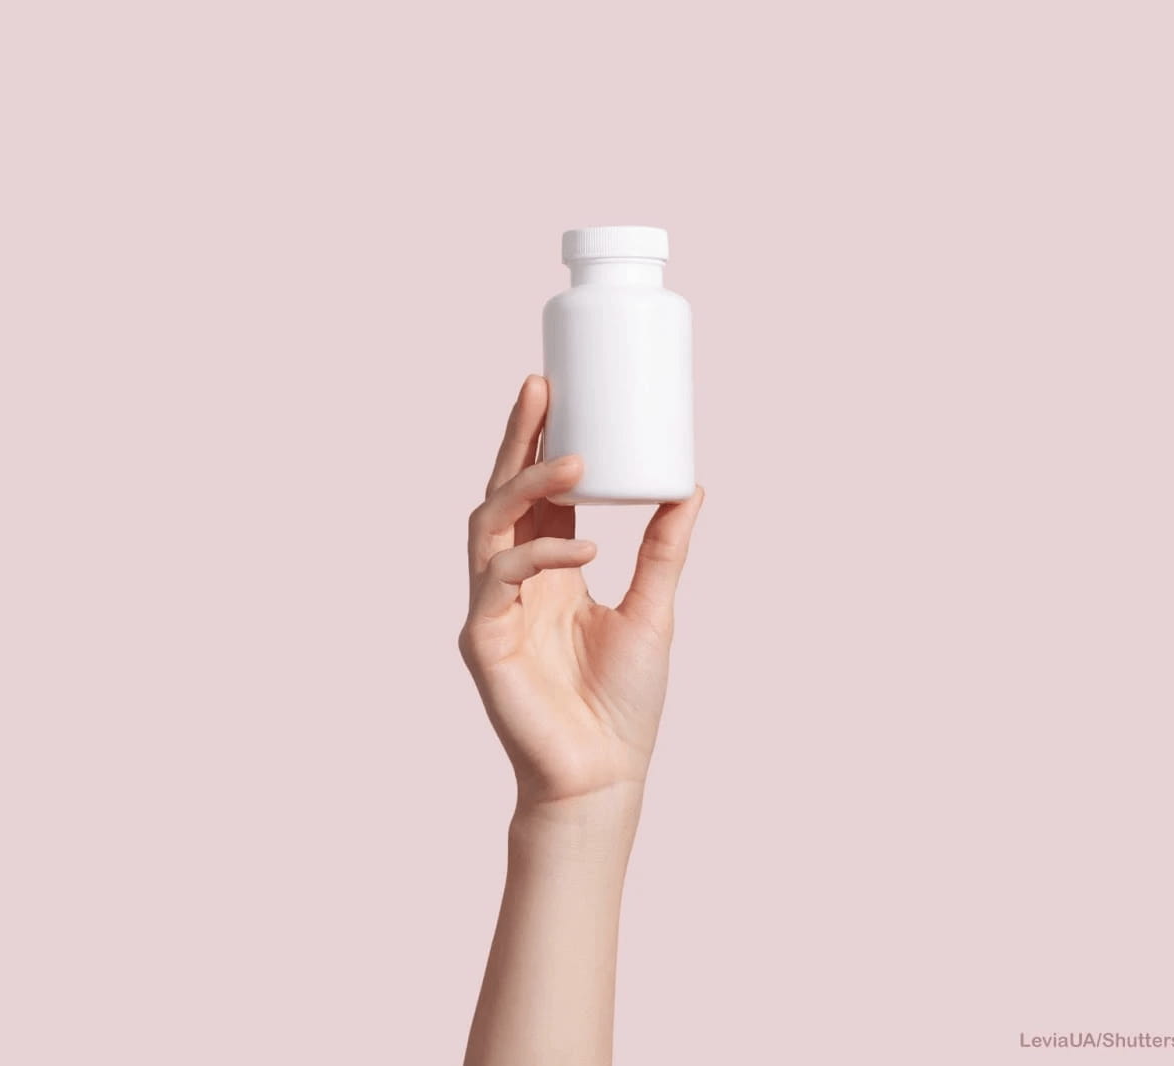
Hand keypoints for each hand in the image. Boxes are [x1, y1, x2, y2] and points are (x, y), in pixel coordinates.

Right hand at [458, 375, 703, 812]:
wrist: (603, 775)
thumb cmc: (622, 702)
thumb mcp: (653, 607)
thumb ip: (664, 548)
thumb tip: (690, 483)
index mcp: (551, 569)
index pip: (537, 492)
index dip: (539, 440)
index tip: (556, 386)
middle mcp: (515, 581)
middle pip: (503, 492)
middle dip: (518, 439)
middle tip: (543, 387)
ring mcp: (493, 608)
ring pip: (490, 525)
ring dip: (526, 486)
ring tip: (571, 458)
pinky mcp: (482, 640)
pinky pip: (500, 581)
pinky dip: (538, 558)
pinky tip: (582, 550)